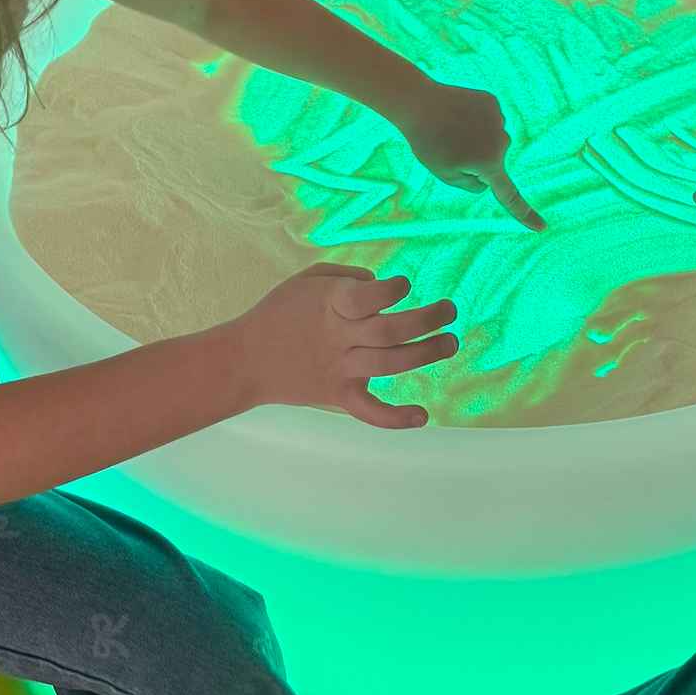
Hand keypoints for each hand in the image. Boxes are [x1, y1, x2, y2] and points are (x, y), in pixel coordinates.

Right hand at [232, 266, 459, 430]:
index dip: (392, 289)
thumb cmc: (280, 312)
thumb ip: (347, 276)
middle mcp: (338, 337)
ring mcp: (339, 369)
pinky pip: (369, 411)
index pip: (367, 296)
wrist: (245, 359)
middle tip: (450, 310)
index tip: (404, 284)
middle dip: (427, 319)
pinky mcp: (337, 396)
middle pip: (389, 330)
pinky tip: (422, 416)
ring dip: (426, 354)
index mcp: (330, 304)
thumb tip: (382, 284)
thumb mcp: (307, 280)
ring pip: (389, 364)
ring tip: (450, 342)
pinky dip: (395, 418)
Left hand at [399, 81, 543, 230]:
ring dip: (474, 138)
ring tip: (451, 127)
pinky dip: (475, 120)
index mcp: (489, 164)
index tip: (541, 228)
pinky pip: (487, 121)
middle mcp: (501, 141)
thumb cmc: (428, 142)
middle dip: (475, 160)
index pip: (509, 195)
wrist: (418, 102)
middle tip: (449, 146)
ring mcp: (499, 119)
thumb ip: (472, 184)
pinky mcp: (492, 103)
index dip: (525, 214)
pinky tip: (458, 113)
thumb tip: (489, 177)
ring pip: (490, 140)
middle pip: (492, 163)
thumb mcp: (446, 174)